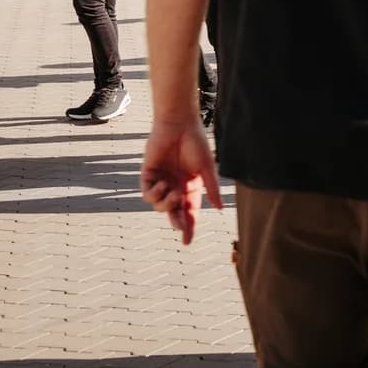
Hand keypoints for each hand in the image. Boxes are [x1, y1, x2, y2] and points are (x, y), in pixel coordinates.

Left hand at [140, 116, 223, 244]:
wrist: (178, 125)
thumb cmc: (195, 144)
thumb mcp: (206, 168)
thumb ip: (211, 188)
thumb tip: (219, 208)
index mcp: (191, 188)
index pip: (190, 213)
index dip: (189, 228)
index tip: (187, 242)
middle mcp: (176, 187)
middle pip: (174, 213)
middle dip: (177, 223)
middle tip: (180, 229)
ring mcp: (161, 182)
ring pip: (159, 206)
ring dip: (166, 204)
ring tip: (173, 192)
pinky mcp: (148, 175)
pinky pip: (147, 194)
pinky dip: (153, 194)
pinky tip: (162, 185)